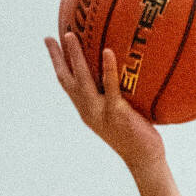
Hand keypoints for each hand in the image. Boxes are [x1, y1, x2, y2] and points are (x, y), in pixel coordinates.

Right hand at [45, 34, 165, 175]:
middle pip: (67, 80)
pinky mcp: (116, 114)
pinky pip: (110, 88)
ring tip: (71, 36)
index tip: (50, 42)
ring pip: (82, 80)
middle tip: (55, 34)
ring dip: (75, 57)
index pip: (67, 83)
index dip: (57, 62)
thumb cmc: (139, 137)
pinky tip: (108, 52)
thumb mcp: (123, 115)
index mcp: (87, 111)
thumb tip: (127, 72)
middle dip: (59, 57)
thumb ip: (118, 96)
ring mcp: (100, 113)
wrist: (145, 160)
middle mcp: (88, 111)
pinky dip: (108, 69)